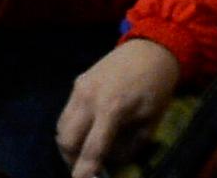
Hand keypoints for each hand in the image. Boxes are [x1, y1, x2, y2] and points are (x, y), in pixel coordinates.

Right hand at [56, 39, 182, 177]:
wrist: (149, 50)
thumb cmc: (155, 89)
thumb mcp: (150, 122)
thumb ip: (129, 145)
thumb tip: (110, 161)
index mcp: (111, 109)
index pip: (91, 148)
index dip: (85, 170)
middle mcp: (88, 99)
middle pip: (66, 139)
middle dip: (71, 160)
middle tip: (84, 169)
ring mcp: (79, 89)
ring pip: (61, 126)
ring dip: (69, 145)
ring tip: (84, 153)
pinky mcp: (77, 83)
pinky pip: (67, 113)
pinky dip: (72, 129)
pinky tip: (87, 132)